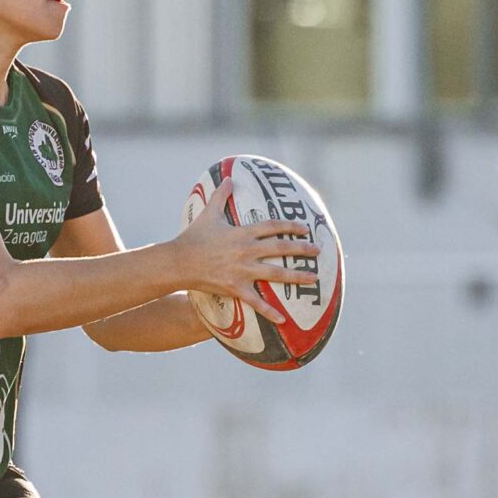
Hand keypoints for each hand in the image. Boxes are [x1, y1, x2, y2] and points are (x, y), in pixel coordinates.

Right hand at [173, 174, 318, 322]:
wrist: (179, 262)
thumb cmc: (193, 238)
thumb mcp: (208, 214)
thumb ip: (220, 196)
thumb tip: (229, 178)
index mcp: (243, 233)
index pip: (272, 227)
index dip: (290, 226)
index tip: (305, 227)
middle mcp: (247, 251)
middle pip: (280, 248)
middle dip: (302, 249)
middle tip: (318, 250)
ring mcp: (243, 271)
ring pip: (276, 273)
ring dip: (296, 276)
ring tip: (313, 278)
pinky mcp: (236, 288)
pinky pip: (256, 301)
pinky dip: (270, 312)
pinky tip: (283, 320)